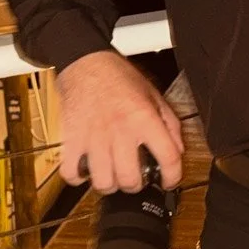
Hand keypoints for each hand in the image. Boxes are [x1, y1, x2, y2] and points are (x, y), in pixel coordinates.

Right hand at [55, 50, 183, 191]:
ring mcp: (94, 138)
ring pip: (103, 183)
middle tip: (135, 178)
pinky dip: (78, 178)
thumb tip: (177, 150)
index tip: (168, 181)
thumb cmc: (118, 77)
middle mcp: (120, 132)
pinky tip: (86, 170)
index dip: (173, 177)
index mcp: (144, 119)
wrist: (85, 62)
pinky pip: (72, 173)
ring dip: (110, 184)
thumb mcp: (153, 95)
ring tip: (112, 175)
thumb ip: (169, 124)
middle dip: (136, 186)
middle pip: (131, 180)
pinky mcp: (71, 140)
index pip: (168, 158)